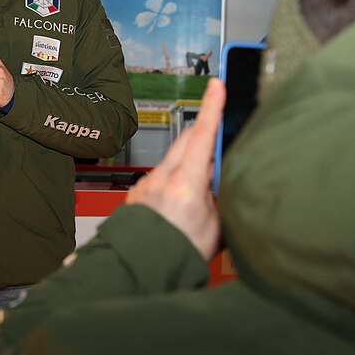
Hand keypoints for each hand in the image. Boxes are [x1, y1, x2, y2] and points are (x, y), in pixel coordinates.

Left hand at [125, 77, 225, 259]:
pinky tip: (177, 205)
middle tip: (217, 140)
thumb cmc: (178, 254)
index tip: (217, 84)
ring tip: (199, 193)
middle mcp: (162, 177)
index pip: (203, 134)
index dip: (212, 106)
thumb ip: (216, 197)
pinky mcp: (137, 193)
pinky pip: (160, 177)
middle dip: (202, 136)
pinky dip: (173, 182)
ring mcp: (146, 184)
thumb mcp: (214, 226)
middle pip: (186, 141)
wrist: (139, 271)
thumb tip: (216, 180)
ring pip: (173, 160)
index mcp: (186, 183)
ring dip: (188, 165)